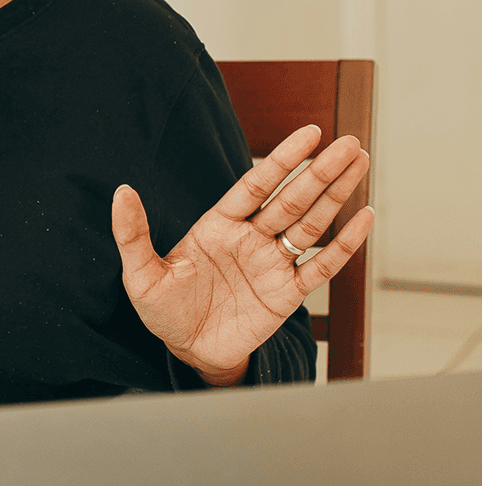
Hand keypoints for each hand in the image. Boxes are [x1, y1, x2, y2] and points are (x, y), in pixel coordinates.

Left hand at [111, 125, 373, 384]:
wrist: (187, 353)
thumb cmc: (164, 311)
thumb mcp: (141, 274)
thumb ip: (133, 233)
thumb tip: (121, 192)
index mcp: (218, 225)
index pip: (256, 184)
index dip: (283, 159)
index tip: (310, 133)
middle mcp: (250, 239)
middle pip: (292, 198)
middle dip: (320, 171)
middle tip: (350, 143)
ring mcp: (271, 264)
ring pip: (311, 224)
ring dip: (336, 195)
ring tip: (360, 164)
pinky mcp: (287, 294)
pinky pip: (320, 266)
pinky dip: (344, 244)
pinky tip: (363, 217)